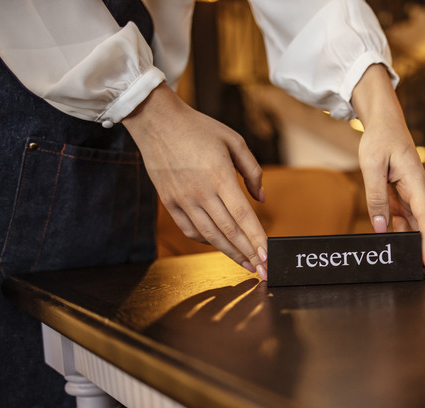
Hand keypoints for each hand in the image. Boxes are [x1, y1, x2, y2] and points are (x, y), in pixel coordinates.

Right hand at [123, 83, 267, 277]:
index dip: (257, 239)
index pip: (243, 216)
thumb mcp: (234, 141)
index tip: (268, 256)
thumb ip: (252, 171)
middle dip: (249, 254)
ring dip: (230, 253)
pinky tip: (220, 246)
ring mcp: (182, 199)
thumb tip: (262, 199)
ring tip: (246, 264)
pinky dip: (206, 241)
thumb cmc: (199, 128)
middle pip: (228, 231)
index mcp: (220, 175)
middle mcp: (200, 191)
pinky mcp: (169, 201)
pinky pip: (190, 229)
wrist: (156, 121)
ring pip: (209, 235)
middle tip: (263, 270)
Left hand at [352, 65, 424, 275]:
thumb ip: (376, 198)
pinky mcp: (406, 194)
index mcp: (416, 182)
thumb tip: (381, 228)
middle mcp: (420, 190)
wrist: (384, 122)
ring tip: (411, 262)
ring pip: (424, 223)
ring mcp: (414, 193)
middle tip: (424, 270)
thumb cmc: (379, 139)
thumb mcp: (371, 166)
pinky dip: (407, 232)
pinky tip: (397, 242)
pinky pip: (410, 217)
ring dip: (421, 242)